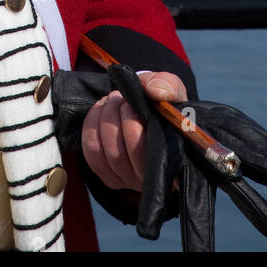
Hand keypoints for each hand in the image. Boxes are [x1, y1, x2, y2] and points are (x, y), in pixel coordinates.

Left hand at [81, 71, 186, 191]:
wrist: (144, 106)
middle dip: (118, 117)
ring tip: (113, 102)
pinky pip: (93, 153)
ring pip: (108, 154)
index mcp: (175, 161)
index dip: (136, 132)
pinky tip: (101, 111)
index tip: (134, 105)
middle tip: (122, 99)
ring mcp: (130, 181)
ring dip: (105, 119)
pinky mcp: (110, 177)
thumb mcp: (170, 89)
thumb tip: (154, 91)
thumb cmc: (161, 102)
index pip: (155, 162)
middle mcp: (152, 178)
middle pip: (123, 155)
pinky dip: (92, 126)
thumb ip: (168, 85)